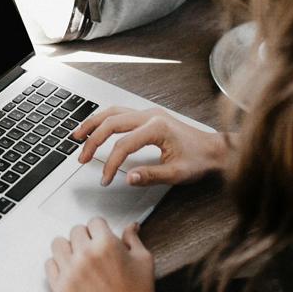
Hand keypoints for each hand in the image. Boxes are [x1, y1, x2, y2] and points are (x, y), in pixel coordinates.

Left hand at [46, 218, 168, 291]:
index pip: (94, 221)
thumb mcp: (143, 260)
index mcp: (106, 244)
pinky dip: (58, 265)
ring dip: (68, 248)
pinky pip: (49, 265)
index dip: (100, 229)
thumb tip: (131, 226)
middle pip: (75, 231)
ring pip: (58, 244)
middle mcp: (85, 255)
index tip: (101, 236)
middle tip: (93, 250)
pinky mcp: (61, 288)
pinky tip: (69, 270)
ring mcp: (71, 272)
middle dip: (86, 238)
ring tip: (78, 258)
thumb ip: (133, 239)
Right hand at [72, 106, 229, 186]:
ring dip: (93, 124)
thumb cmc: (200, 160)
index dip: (110, 163)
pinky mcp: (148, 116)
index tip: (105, 179)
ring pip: (113, 112)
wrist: (215, 149)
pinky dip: (104, 120)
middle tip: (82, 158)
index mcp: (157, 128)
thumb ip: (151, 176)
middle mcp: (150, 115)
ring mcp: (148, 113)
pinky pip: (120, 113)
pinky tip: (95, 128)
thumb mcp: (177, 173)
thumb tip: (128, 178)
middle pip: (111, 123)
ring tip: (77, 136)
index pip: (123, 145)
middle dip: (93, 141)